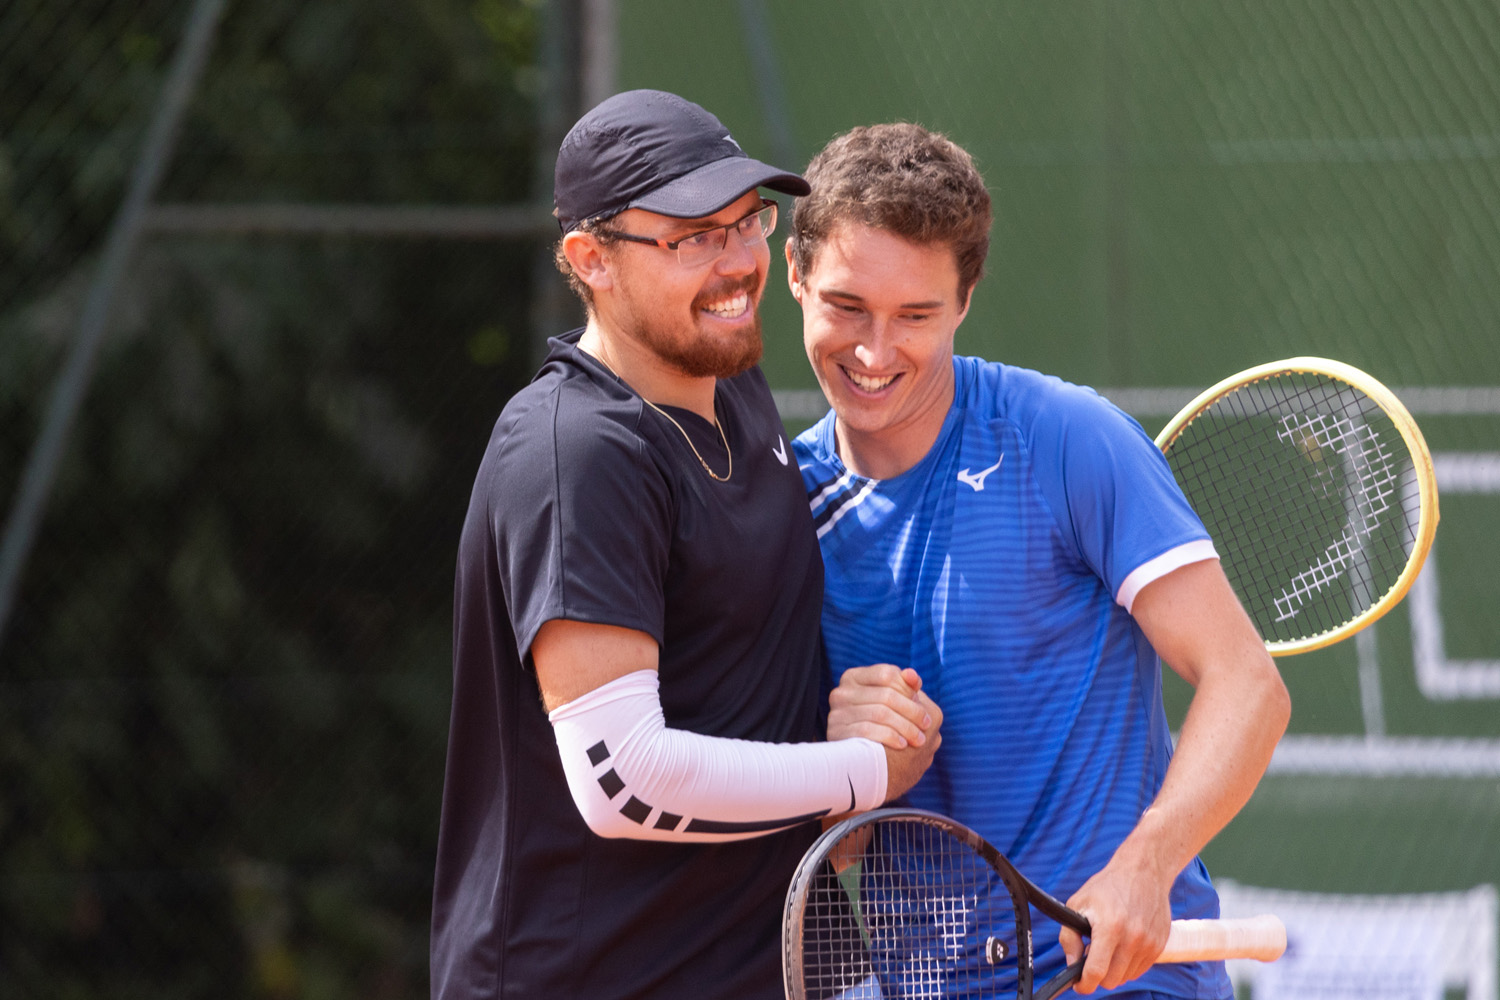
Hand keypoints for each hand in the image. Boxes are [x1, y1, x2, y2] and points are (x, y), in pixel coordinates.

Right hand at [828, 664, 932, 748]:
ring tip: (919, 739)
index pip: (886, 674)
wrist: (859, 763)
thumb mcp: (891, 702)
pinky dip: (890, 736)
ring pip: (880, 713)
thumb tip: (912, 675)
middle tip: (927, 724)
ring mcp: (836, 712)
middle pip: (886, 695)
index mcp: (854, 678)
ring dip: (905, 727)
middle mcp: (841, 692)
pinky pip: (868, 730)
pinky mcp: (836, 733)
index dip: (907, 688)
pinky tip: (902, 745)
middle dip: (911, 710)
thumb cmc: (881, 725)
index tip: (921, 702)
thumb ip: (903, 686)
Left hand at [1059, 855, 1173, 993]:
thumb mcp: (1078, 903)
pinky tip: (1121, 946)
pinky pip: (1139, 970)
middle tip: (1091, 958)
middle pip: (1111, 980)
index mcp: (1110, 927)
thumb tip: (1071, 963)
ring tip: (1108, 948)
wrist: (1144, 871)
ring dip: (1114, 970)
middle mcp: (1133, 938)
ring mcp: (1149, 944)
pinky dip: (1127, 965)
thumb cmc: (1108, 886)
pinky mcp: (1159, 945)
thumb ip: (1069, 935)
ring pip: (1125, 977)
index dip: (1084, 984)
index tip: (1079, 985)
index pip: (1096, 971)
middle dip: (1097, 975)